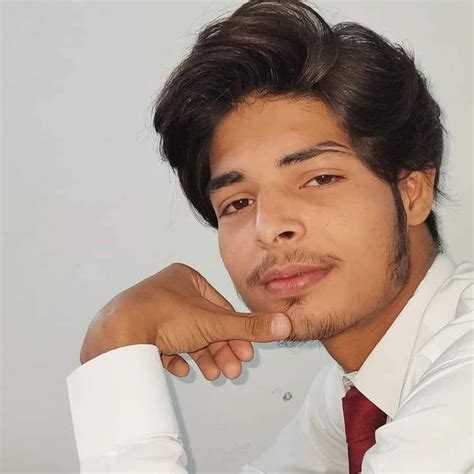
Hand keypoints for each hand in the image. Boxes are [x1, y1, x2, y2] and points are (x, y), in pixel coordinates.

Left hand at [79, 263, 291, 379]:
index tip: (246, 354)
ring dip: (202, 357)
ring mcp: (150, 310)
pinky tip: (181, 369)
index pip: (219, 307)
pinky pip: (162, 344)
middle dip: (219, 350)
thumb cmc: (163, 317)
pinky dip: (175, 358)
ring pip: (185, 336)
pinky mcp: (136, 330)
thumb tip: (284, 324)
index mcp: (186, 278)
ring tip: (211, 375)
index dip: (235, 332)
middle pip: (203, 325)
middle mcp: (167, 290)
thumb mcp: (213, 323)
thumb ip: (249, 327)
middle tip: (232, 370)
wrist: (117, 334)